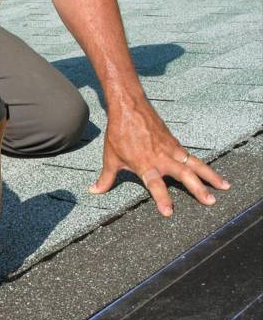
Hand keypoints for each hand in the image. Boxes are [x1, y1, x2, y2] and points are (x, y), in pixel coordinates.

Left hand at [89, 95, 230, 216]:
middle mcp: (162, 157)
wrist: (129, 107)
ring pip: (194, 164)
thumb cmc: (118, 133)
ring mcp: (171, 149)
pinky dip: (203, 166)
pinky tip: (212, 174)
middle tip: (211, 201)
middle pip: (184, 175)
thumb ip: (106, 178)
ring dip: (210, 176)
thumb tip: (94, 191)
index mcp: (145, 163)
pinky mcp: (175, 143)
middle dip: (198, 189)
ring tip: (224, 187)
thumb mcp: (110, 158)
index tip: (169, 212)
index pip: (155, 184)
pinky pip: (191, 156)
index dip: (162, 198)